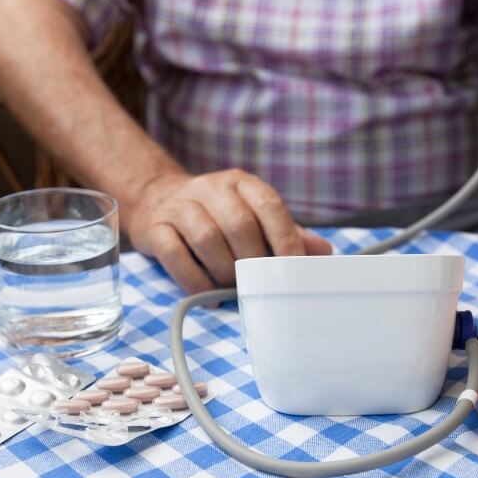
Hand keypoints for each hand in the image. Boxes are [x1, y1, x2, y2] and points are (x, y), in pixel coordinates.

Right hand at [125, 169, 331, 292]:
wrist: (157, 199)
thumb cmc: (217, 214)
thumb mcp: (253, 215)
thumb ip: (286, 232)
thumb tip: (322, 252)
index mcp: (241, 183)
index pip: (269, 206)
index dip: (285, 238)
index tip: (294, 267)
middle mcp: (210, 188)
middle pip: (238, 224)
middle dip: (253, 260)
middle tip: (260, 283)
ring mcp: (179, 206)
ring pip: (207, 238)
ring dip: (224, 271)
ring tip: (232, 288)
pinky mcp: (154, 228)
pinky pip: (175, 255)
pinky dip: (195, 280)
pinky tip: (208, 294)